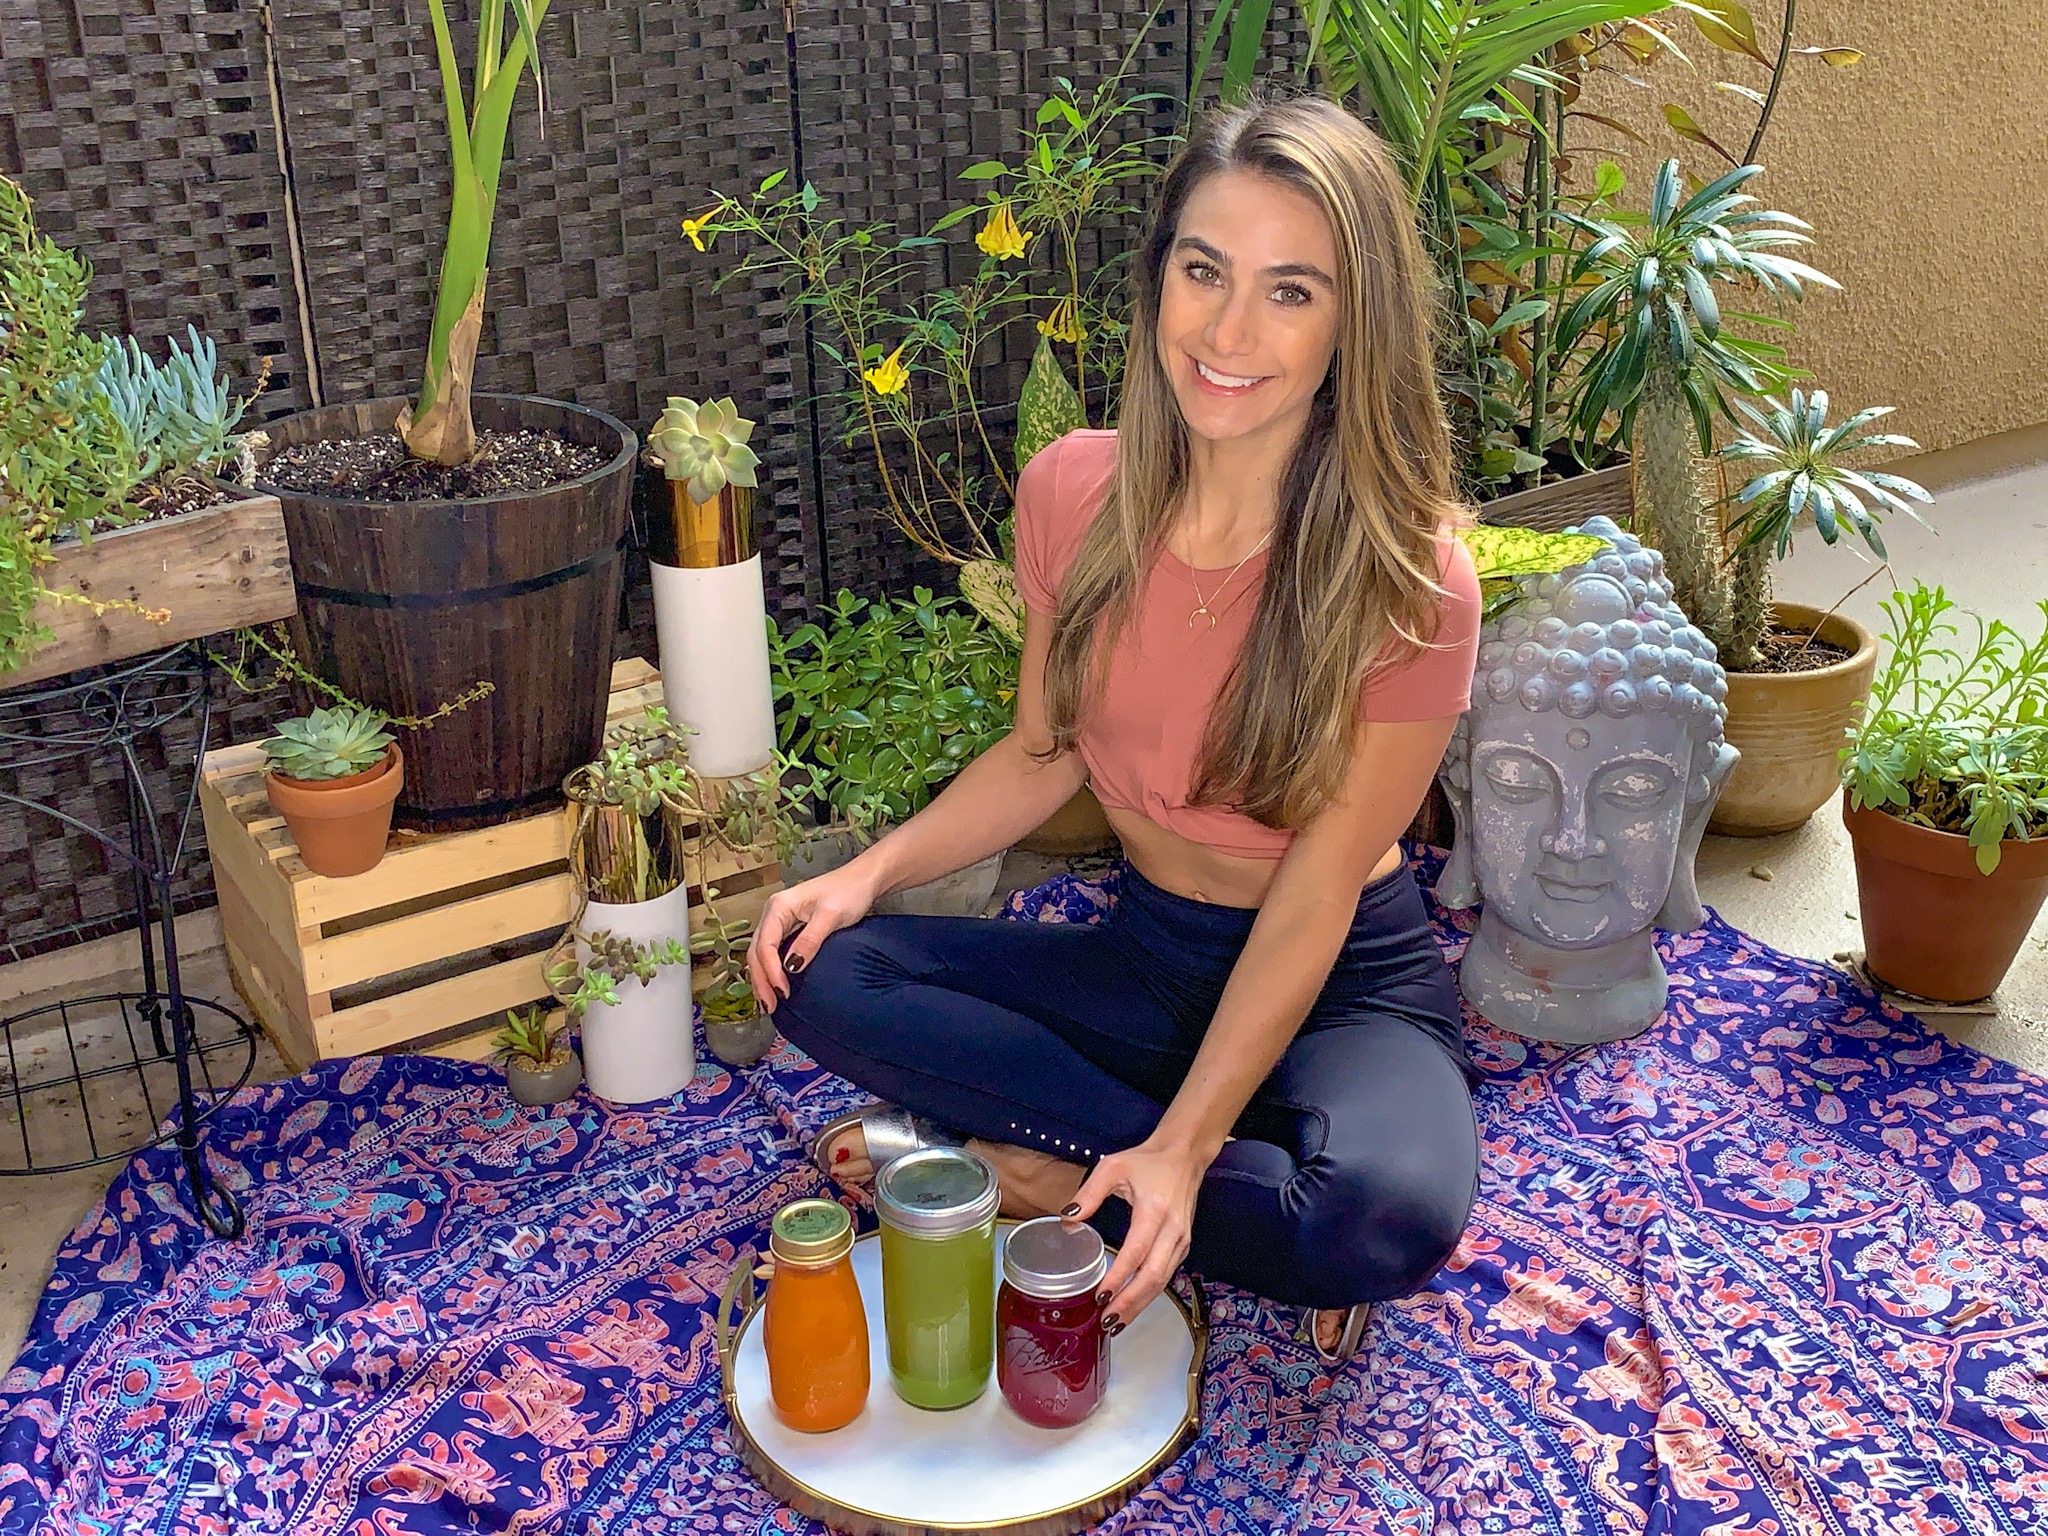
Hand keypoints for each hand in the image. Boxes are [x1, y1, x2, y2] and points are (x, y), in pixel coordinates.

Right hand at [746, 862, 879, 1011]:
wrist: (863, 880)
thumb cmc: (849, 892)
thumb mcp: (830, 917)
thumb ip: (809, 941)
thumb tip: (791, 967)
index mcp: (779, 907)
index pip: (765, 944)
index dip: (770, 971)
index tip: (782, 992)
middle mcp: (774, 913)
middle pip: (757, 951)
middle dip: (761, 980)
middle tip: (770, 1006)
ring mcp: (780, 920)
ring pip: (761, 953)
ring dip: (763, 978)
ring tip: (769, 1002)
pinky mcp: (789, 927)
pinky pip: (773, 952)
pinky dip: (771, 970)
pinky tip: (776, 985)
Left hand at [1067, 1137, 1208, 1329]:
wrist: (1184, 1156)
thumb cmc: (1147, 1161)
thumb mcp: (1113, 1167)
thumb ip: (1089, 1193)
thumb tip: (1066, 1219)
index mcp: (1154, 1211)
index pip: (1136, 1252)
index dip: (1119, 1277)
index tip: (1100, 1296)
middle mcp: (1173, 1230)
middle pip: (1153, 1276)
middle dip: (1130, 1302)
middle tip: (1106, 1321)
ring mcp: (1182, 1240)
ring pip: (1162, 1281)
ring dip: (1139, 1304)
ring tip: (1116, 1323)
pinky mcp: (1183, 1246)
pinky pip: (1167, 1275)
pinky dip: (1149, 1294)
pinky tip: (1132, 1305)